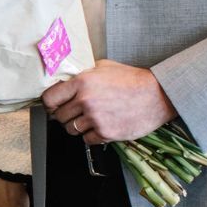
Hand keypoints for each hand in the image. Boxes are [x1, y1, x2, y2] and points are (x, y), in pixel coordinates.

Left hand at [42, 59, 177, 144]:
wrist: (158, 95)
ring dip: (77, 126)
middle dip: (65, 115)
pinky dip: (92, 135)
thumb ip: (82, 74)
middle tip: (76, 112)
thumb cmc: (132, 80)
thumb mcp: (104, 67)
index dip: (50, 104)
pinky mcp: (106, 133)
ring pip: (71, 130)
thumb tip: (64, 81)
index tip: (54, 105)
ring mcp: (95, 118)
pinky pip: (86, 140)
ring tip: (91, 118)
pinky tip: (101, 125)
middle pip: (59, 116)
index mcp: (82, 82)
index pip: (49, 99)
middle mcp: (86, 100)